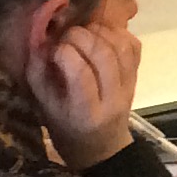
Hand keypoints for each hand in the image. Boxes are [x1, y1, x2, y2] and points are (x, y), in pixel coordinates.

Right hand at [26, 10, 140, 166]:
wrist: (102, 146)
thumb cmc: (65, 128)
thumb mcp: (44, 106)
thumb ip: (39, 71)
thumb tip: (40, 35)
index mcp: (85, 112)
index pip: (80, 73)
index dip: (63, 51)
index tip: (52, 50)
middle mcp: (113, 98)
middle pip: (103, 54)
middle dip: (79, 35)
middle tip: (65, 37)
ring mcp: (130, 86)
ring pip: (121, 46)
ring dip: (98, 30)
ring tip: (81, 33)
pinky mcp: (138, 76)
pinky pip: (133, 45)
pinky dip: (116, 32)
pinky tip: (99, 35)